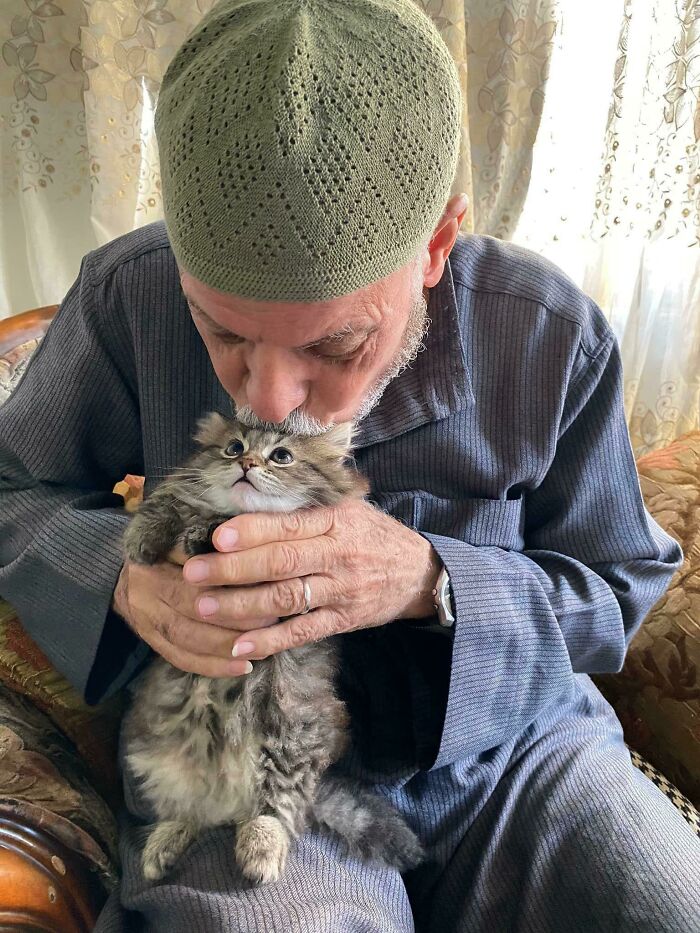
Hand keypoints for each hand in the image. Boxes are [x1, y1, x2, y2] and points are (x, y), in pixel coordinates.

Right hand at [111, 553, 273, 677]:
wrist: (123, 571)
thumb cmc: (170, 547)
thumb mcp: (185, 533)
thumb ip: (210, 541)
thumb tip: (255, 550)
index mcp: (155, 554)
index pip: (196, 571)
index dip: (231, 580)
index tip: (265, 584)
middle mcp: (145, 587)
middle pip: (192, 607)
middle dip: (235, 617)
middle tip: (272, 620)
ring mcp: (144, 617)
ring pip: (188, 638)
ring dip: (228, 646)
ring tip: (262, 646)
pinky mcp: (149, 640)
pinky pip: (181, 658)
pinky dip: (213, 666)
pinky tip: (243, 667)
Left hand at [180, 499, 441, 660]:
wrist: (419, 572)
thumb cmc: (371, 534)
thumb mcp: (348, 508)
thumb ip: (305, 505)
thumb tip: (247, 496)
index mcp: (337, 520)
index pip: (290, 525)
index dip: (252, 531)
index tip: (216, 536)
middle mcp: (339, 554)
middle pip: (282, 562)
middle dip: (233, 568)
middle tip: (193, 573)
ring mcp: (342, 590)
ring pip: (286, 599)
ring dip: (241, 605)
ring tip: (204, 607)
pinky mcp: (343, 620)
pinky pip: (302, 632)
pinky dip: (270, 640)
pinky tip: (239, 645)